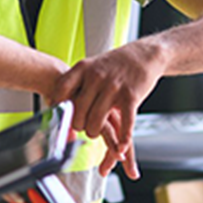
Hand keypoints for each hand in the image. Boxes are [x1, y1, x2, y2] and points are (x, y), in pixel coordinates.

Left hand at [52, 42, 166, 178]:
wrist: (144, 55)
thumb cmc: (115, 65)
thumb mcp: (92, 66)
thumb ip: (77, 83)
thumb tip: (58, 104)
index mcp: (83, 68)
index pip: (62, 90)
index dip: (57, 108)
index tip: (58, 117)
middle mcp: (96, 77)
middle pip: (78, 112)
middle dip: (78, 126)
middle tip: (81, 127)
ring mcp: (113, 87)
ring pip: (96, 121)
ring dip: (93, 132)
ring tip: (94, 132)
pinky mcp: (130, 96)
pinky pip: (124, 123)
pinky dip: (122, 139)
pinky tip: (120, 147)